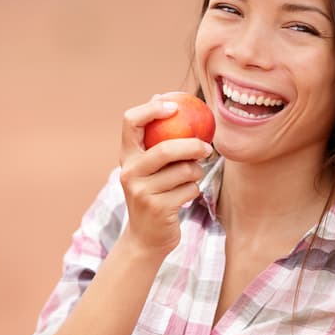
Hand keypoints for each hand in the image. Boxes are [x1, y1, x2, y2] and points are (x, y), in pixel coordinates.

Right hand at [118, 94, 212, 256]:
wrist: (146, 238)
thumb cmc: (154, 192)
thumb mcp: (148, 166)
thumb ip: (155, 138)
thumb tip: (162, 95)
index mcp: (127, 156)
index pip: (130, 121)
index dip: (152, 109)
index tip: (175, 107)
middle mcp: (129, 172)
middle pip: (165, 149)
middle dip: (192, 145)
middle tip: (206, 147)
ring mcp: (142, 192)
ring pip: (183, 171)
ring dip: (195, 172)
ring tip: (191, 177)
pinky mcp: (158, 208)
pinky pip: (189, 189)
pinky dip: (194, 189)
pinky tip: (186, 196)